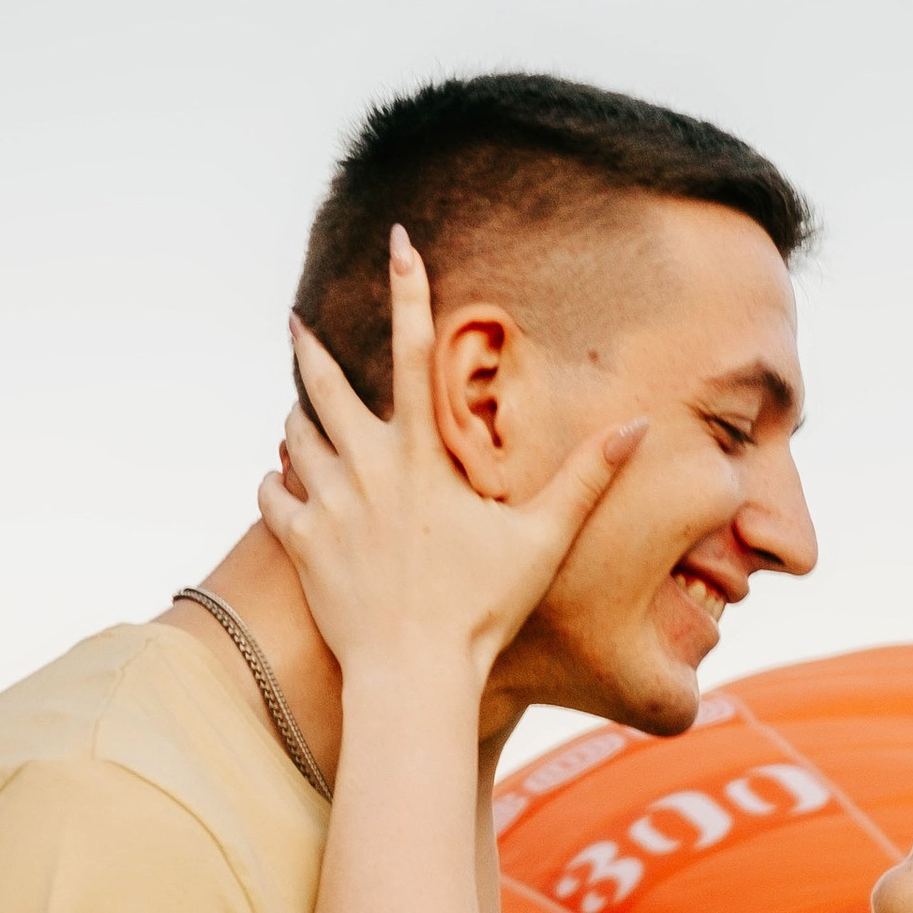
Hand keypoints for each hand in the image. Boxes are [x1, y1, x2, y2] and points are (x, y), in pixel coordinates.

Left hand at [257, 228, 641, 685]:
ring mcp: (327, 506)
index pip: (410, 350)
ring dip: (296, 420)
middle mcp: (365, 468)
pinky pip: (272, 498)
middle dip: (309, 348)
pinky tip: (278, 480)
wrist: (414, 672)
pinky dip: (274, 483)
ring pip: (294, 438)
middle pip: (324, 386)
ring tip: (297, 411)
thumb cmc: (483, 609)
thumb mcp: (543, 539)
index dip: (408, 289)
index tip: (399, 240)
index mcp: (421, 455)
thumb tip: (640, 426)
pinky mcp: (302, 545)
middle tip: (295, 320)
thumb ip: (588, 479)